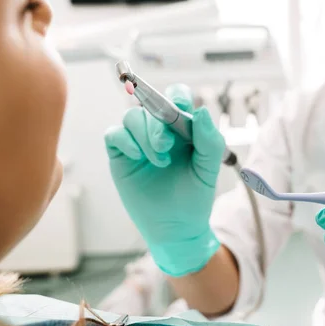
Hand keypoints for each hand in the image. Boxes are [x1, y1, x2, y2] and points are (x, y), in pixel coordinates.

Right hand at [105, 84, 225, 276]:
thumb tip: (201, 111)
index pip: (176, 97)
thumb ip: (210, 140)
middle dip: (158, 123)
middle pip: (151, 105)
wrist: (175, 228)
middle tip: (166, 146)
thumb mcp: (208, 169)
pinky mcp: (121, 155)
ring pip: (132, 117)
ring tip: (159, 161)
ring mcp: (138, 141)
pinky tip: (138, 158)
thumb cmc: (194, 197)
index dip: (176, 97)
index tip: (179, 110)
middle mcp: (159, 129)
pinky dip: (125, 140)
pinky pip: (114, 134)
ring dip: (145, 136)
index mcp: (183, 127)